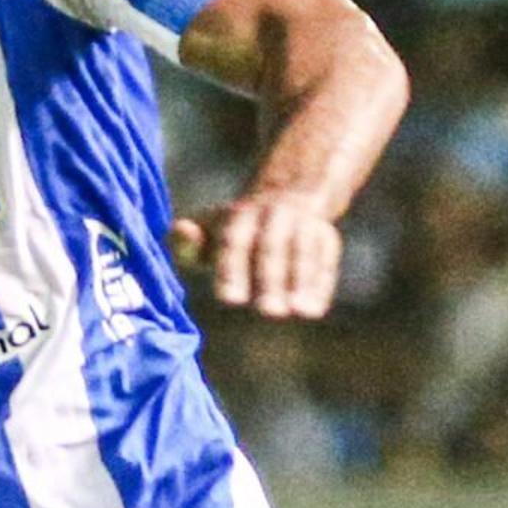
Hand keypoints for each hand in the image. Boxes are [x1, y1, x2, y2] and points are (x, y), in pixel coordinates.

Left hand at [172, 192, 343, 318]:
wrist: (287, 194)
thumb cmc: (235, 231)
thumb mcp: (207, 232)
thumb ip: (187, 241)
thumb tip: (181, 229)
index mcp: (239, 216)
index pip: (234, 242)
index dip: (232, 270)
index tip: (229, 300)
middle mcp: (273, 216)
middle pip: (271, 248)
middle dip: (271, 280)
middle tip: (268, 312)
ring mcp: (302, 225)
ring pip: (302, 252)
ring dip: (301, 281)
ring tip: (298, 312)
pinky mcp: (326, 238)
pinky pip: (325, 261)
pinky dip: (320, 285)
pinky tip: (313, 310)